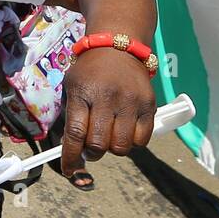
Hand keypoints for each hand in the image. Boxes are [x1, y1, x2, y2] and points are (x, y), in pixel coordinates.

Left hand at [58, 47, 155, 176]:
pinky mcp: (149, 104)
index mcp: (83, 93)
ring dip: (112, 148)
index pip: (76, 134)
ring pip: (121, 147)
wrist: (118, 48)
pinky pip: (142, 140)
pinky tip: (125, 130)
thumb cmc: (90, 72)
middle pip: (99, 144)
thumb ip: (72, 118)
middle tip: (91, 146)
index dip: (71, 157)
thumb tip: (73, 152)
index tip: (69, 169)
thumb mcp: (72, 87)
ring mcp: (131, 101)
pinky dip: (132, 142)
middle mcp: (108, 97)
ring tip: (109, 136)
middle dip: (92, 153)